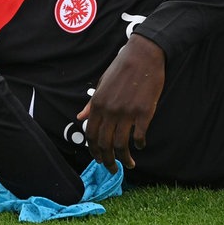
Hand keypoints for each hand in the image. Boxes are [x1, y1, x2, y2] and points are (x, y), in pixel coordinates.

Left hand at [77, 34, 164, 171]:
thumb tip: (80, 118)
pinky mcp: (144, 112)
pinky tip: (140, 146)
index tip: (99, 159)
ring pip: (121, 144)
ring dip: (124, 158)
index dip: (94, 151)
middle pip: (105, 144)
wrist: (143, 55)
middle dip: (107, 161)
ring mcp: (126, 112)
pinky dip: (139, 144)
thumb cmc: (122, 68)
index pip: (91, 135)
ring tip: (129, 164)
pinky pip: (139, 135)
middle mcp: (109, 111)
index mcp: (98, 104)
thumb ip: (91, 104)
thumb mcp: (102, 85)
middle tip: (112, 169)